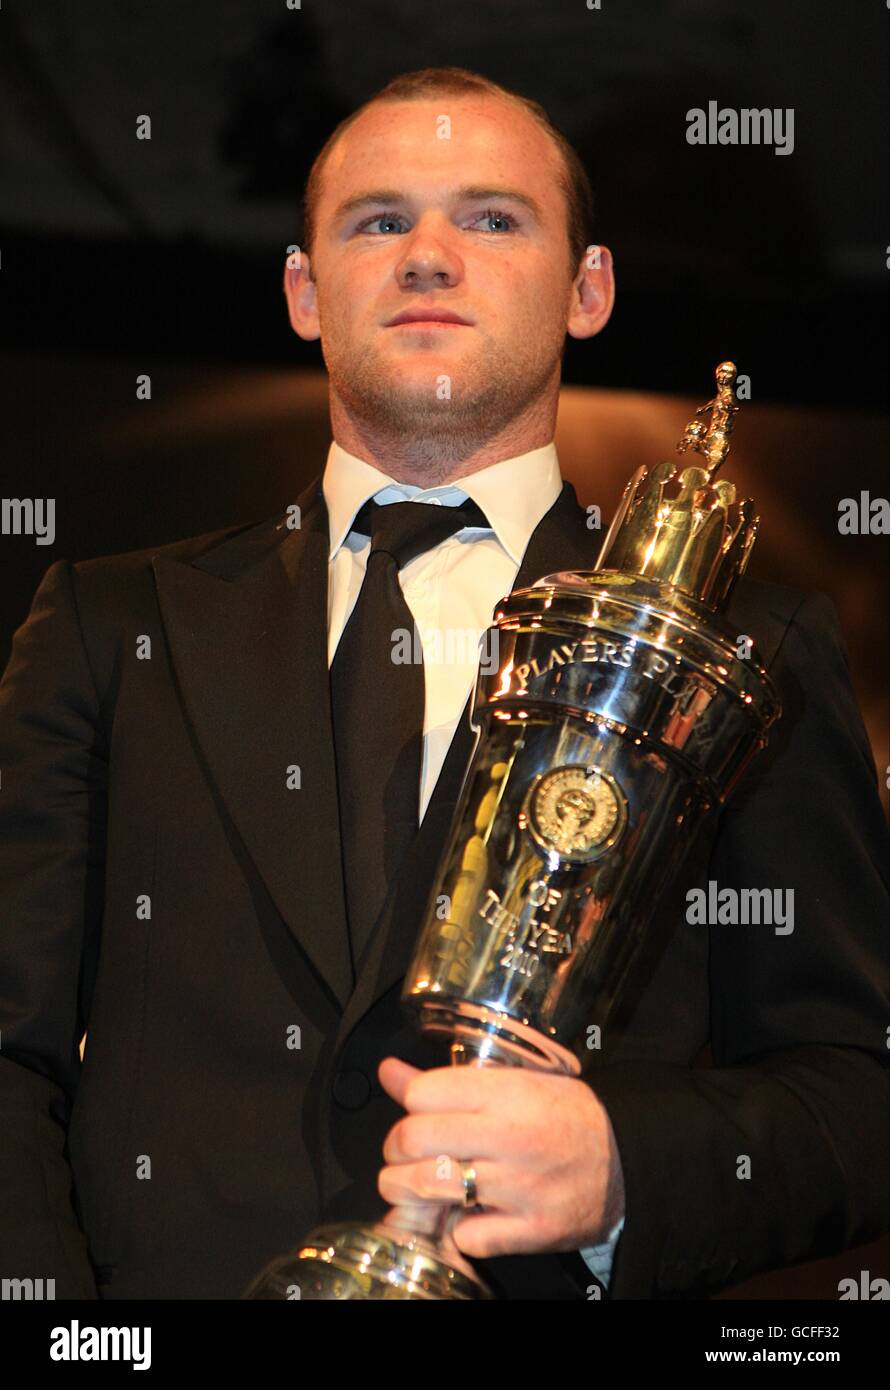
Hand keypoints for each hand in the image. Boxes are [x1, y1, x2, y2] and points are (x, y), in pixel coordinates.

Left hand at [377, 1056, 624, 1258]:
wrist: (627, 1162)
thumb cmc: (567, 1117)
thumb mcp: (516, 1083)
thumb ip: (449, 1082)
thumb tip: (389, 1072)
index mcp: (507, 1093)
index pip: (423, 1094)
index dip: (408, 1105)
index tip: (413, 1115)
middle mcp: (510, 1137)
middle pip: (414, 1140)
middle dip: (396, 1150)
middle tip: (404, 1154)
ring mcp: (518, 1186)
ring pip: (428, 1188)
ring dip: (407, 1190)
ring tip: (414, 1185)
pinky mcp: (529, 1229)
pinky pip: (466, 1235)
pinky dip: (457, 1229)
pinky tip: (465, 1215)